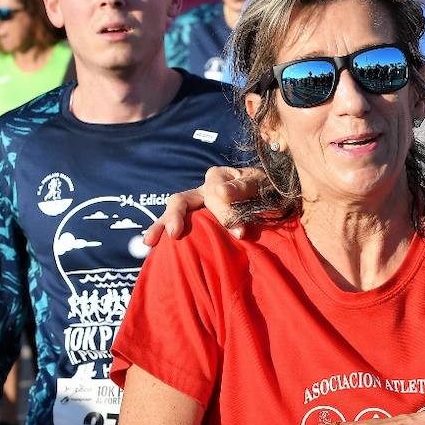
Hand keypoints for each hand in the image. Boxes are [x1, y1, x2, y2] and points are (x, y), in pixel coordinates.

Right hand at [142, 165, 264, 245]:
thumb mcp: (262, 183)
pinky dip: (164, 233)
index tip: (240, 232)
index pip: (213, 194)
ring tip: (150, 241)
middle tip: (174, 234)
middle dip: (175, 216)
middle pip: (181, 200)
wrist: (273, 196)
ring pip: (173, 212)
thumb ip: (243, 188)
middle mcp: (203, 190)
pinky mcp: (197, 221)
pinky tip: (153, 247)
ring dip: (161, 225)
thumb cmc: (269, 188)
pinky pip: (178, 226)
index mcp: (218, 177)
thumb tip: (220, 192)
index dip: (225, 213)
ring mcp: (197, 206)